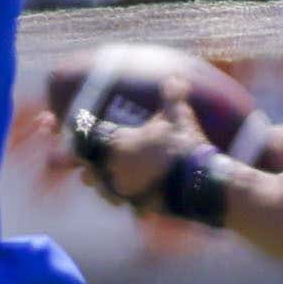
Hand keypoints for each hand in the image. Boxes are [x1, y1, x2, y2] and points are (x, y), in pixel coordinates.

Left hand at [73, 103, 196, 212]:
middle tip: (93, 159)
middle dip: (89, 163)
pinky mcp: (135, 205)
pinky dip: (122, 198)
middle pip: (87, 166)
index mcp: (117, 142)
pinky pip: (120, 202)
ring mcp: (123, 188)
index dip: (82, 136)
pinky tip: (128, 195)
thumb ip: (172, 97)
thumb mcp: (179, 116)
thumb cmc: (186, 145)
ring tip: (109, 178)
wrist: (200, 181)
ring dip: (101, 182)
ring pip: (99, 187)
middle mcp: (114, 166)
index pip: (85, 138)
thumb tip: (176, 78)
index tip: (83, 135)